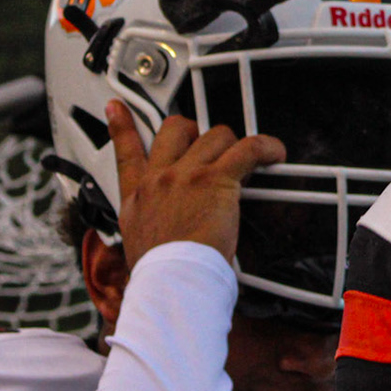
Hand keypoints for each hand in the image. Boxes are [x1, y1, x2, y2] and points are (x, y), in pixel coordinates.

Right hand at [106, 100, 285, 268]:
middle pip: (175, 129)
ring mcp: (186, 175)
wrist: (169, 283)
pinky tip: (274, 153)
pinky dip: (265, 147)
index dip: (121, 125)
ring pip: (215, 135)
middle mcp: (158, 178)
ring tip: (248, 158)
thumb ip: (147, 220)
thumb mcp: (137, 241)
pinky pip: (247, 149)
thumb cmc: (160, 273)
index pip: (125, 151)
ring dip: (233, 144)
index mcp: (137, 195)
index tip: (116, 107)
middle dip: (195, 131)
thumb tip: (160, 222)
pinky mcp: (215, 179)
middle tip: (211, 146)